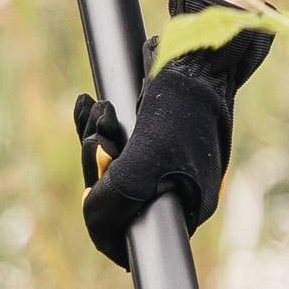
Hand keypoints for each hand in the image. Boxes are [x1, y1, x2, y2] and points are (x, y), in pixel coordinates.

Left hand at [75, 0, 274, 266]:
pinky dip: (95, 122)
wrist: (201, 53)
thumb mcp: (145, 161)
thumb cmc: (183, 108)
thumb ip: (116, 197)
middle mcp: (174, 187)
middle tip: (103, 133)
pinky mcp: (152, 131)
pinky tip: (87, 102)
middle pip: (114, 197)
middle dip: (98, 164)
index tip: (96, 191)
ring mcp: (163, 159)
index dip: (106, 219)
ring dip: (95, 136)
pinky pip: (113, 138)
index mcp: (185, 206)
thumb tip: (91, 215)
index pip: (132, 235)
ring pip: (109, 164)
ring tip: (101, 108)